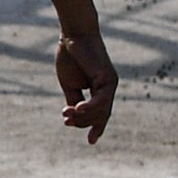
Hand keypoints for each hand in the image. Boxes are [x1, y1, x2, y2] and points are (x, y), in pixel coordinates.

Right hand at [57, 26, 116, 142]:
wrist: (74, 36)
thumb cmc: (71, 56)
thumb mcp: (70, 84)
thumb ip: (74, 99)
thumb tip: (74, 115)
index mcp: (100, 88)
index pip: (101, 113)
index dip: (96, 127)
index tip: (91, 142)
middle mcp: (109, 87)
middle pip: (101, 115)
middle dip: (84, 123)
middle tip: (66, 122)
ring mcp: (110, 83)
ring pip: (101, 110)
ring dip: (83, 116)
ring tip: (67, 115)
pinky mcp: (108, 78)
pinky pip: (102, 100)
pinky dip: (90, 107)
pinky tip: (77, 109)